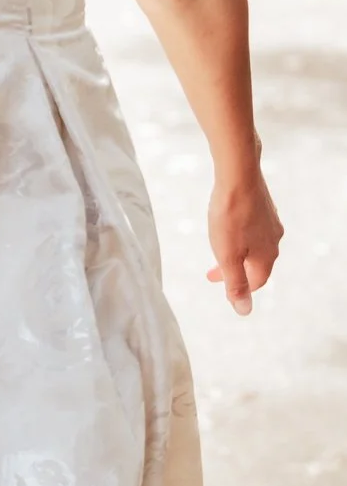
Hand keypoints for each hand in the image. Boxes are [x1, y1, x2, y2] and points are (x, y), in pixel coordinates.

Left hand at [207, 165, 282, 316]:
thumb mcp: (227, 255)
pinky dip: (241, 235)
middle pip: (256, 263)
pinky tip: (230, 227)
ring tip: (219, 249)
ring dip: (237, 252)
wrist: (238, 174)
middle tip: (212, 271)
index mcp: (266, 255)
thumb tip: (243, 311)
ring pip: (254, 245)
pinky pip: (253, 228)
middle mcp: (273, 239)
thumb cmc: (231, 215)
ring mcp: (270, 221)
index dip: (238, 288)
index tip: (217, 283)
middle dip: (234, 270)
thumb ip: (235, 283)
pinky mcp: (264, 205)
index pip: (256, 281)